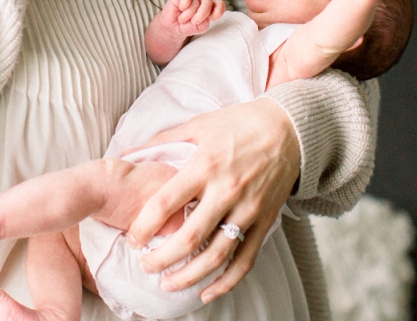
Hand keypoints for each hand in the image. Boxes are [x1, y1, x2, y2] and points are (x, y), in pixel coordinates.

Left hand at [125, 99, 299, 302]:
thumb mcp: (199, 124)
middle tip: (144, 265)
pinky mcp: (265, 221)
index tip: (133, 239)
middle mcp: (226, 191)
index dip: (143, 227)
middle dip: (160, 259)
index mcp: (204, 166)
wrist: (290, 127)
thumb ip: (162, 140)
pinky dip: (226, 282)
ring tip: (167, 284)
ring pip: (216, 256)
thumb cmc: (240, 123)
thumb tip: (126, 153)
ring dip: (188, 277)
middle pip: (188, 239)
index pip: (165, 204)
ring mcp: (248, 210)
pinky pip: (245, 260)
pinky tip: (207, 293)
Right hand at [145, 0, 226, 65]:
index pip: (220, 4)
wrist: (172, 28)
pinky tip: (181, 8)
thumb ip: (204, 24)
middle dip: (201, 14)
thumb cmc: (186, 27)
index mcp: (210, 9)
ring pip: (196, 1)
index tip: (211, 19)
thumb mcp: (198, 29)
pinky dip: (185, 3)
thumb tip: (204, 17)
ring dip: (188, 14)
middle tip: (194, 21)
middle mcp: (202, 1)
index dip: (218, 11)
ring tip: (182, 19)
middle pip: (208, 2)